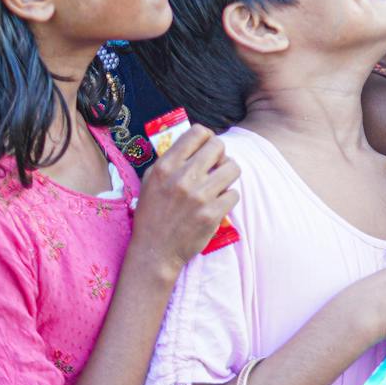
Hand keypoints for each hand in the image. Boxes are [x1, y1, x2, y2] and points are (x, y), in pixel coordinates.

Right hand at [130, 125, 240, 271]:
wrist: (154, 251)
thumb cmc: (152, 214)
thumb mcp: (151, 181)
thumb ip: (170, 160)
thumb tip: (194, 141)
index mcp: (165, 167)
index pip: (198, 133)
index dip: (207, 137)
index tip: (207, 146)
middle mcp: (182, 178)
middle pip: (218, 146)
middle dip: (220, 155)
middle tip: (215, 166)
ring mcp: (199, 196)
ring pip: (233, 167)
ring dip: (228, 174)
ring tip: (219, 183)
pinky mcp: (212, 214)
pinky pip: (234, 193)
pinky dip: (228, 198)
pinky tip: (217, 204)